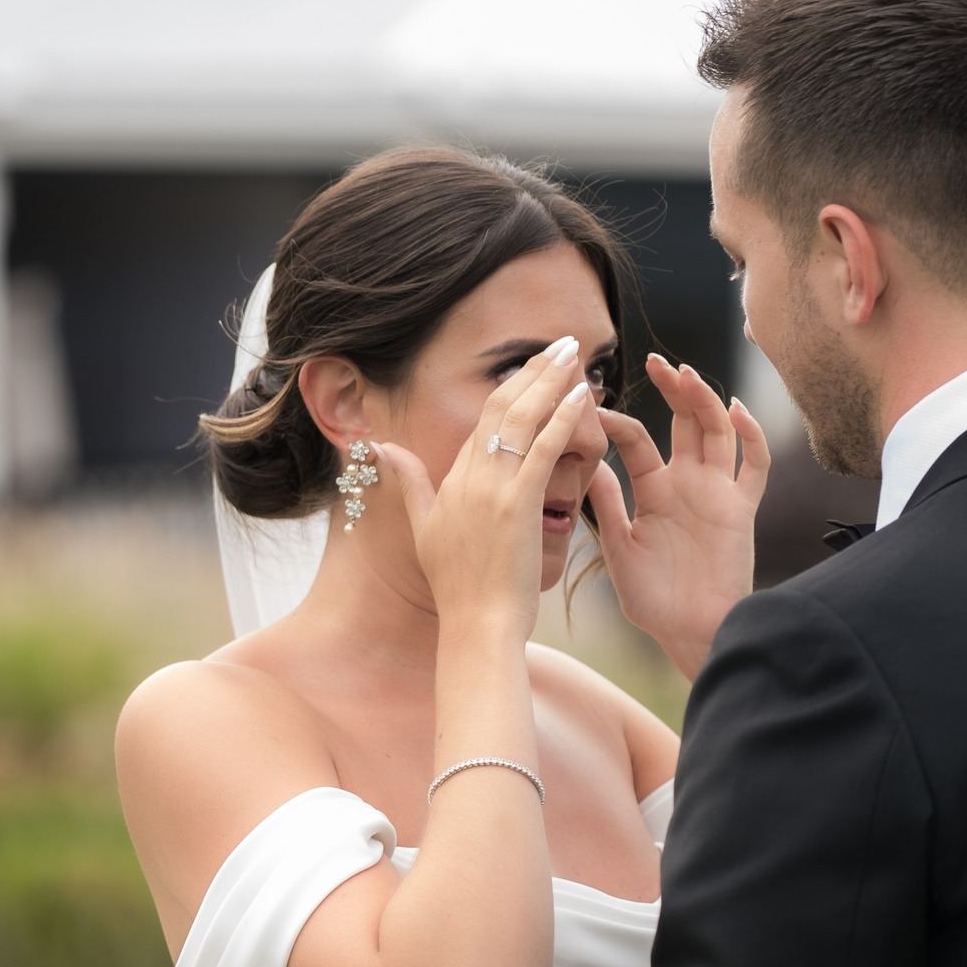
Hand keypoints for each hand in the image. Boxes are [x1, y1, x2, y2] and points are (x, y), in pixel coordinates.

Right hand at [383, 340, 596, 642]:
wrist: (475, 623)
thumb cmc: (458, 586)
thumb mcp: (424, 528)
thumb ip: (408, 483)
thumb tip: (383, 448)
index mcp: (453, 478)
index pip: (484, 419)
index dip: (513, 387)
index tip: (534, 364)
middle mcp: (470, 476)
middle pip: (503, 406)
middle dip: (534, 368)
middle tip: (561, 343)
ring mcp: (493, 488)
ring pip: (524, 418)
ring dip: (551, 379)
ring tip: (573, 352)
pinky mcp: (518, 504)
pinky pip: (544, 449)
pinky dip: (563, 417)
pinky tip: (582, 394)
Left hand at [589, 355, 768, 678]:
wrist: (690, 633)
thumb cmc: (653, 600)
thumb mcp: (618, 549)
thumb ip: (606, 507)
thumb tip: (586, 463)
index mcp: (654, 490)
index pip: (637, 441)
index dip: (618, 422)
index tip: (595, 407)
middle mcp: (688, 484)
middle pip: (685, 421)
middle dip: (673, 389)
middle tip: (655, 362)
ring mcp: (717, 493)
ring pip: (718, 432)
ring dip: (705, 401)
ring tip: (686, 374)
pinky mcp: (741, 510)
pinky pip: (753, 466)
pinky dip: (750, 436)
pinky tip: (736, 409)